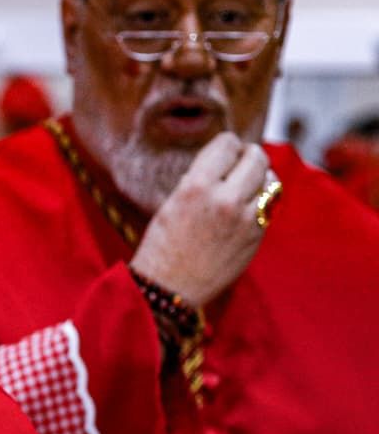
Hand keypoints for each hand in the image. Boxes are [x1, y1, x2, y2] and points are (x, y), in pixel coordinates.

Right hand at [129, 132, 269, 307]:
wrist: (168, 289)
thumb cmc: (162, 246)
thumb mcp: (172, 203)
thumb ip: (200, 179)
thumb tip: (224, 162)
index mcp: (196, 186)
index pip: (228, 143)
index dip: (227, 145)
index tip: (224, 152)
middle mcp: (225, 199)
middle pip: (256, 157)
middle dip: (248, 157)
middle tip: (239, 164)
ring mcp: (246, 219)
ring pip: (270, 180)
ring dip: (259, 178)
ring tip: (246, 186)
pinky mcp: (256, 236)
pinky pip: (268, 206)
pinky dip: (260, 202)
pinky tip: (244, 210)